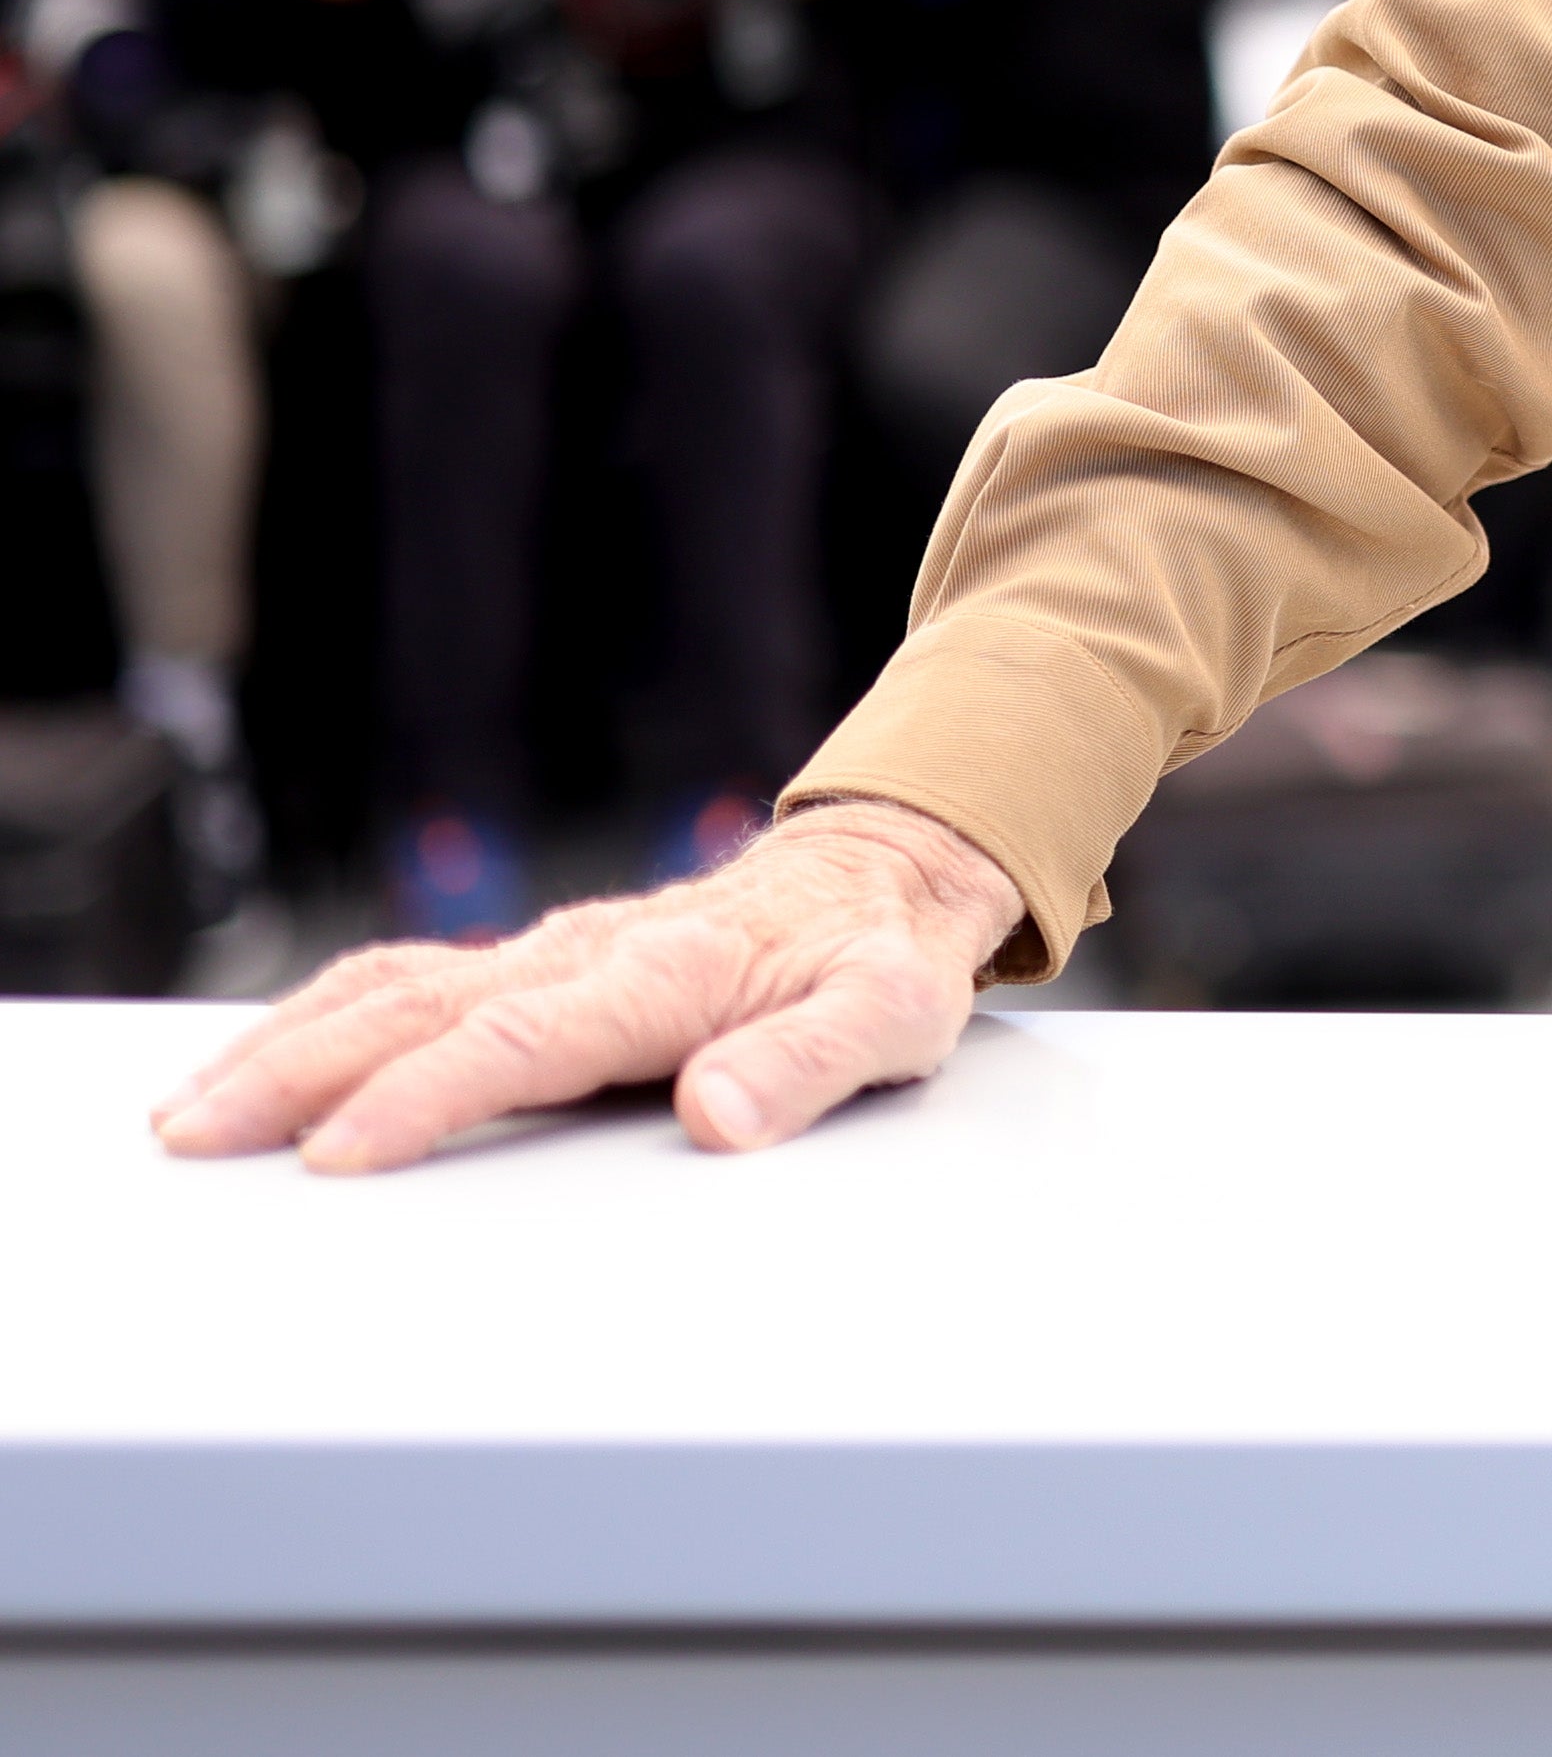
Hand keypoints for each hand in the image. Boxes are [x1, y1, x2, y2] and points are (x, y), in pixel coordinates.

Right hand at [153, 798, 1021, 1172]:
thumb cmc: (883, 955)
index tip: (339, 1152)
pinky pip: (410, 980)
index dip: (425, 1097)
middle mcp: (586, 955)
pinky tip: (264, 1058)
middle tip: (198, 1134)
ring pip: (394, 989)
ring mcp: (552, 954)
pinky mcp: (536, 963)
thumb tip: (720, 1115)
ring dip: (288, 1043)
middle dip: (300, 1071)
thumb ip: (809, 1064)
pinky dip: (323, 1015)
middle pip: (419, 1011)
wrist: (887, 871)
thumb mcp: (889, 1015)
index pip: (521, 1043)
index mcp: (662, 976)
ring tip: (191, 1108)